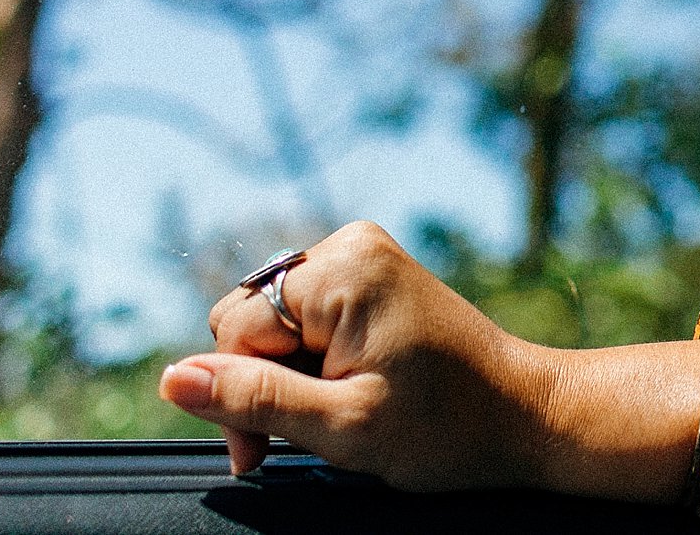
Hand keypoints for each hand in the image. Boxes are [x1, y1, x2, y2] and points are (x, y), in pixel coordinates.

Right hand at [158, 221, 556, 489]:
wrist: (527, 415)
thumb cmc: (448, 428)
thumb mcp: (342, 427)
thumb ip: (254, 399)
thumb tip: (173, 380)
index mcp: (343, 270)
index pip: (234, 330)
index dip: (237, 395)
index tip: (266, 452)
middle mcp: (351, 247)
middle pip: (251, 322)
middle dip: (264, 383)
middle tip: (312, 435)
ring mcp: (365, 258)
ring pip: (276, 326)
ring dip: (291, 377)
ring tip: (344, 412)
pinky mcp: (375, 279)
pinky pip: (309, 321)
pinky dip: (316, 363)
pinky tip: (354, 390)